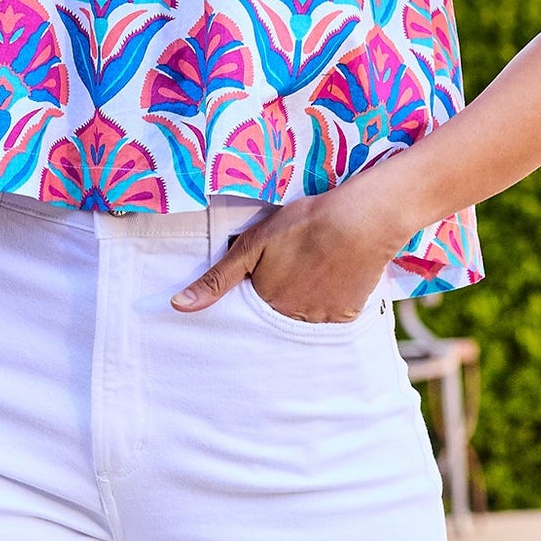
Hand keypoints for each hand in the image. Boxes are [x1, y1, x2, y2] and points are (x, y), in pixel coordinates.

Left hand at [170, 174, 411, 323]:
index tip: (269, 272)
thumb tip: (178, 307)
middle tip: (295, 266)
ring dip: (306, 298)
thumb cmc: (304, 224)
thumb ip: (217, 279)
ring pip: (305, 315)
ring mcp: (322, 320)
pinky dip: (330, 299)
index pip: (253, 308)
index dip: (260, 287)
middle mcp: (292, 320)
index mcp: (266, 304)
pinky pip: (332, 315)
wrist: (361, 220)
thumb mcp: (252, 245)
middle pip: (279, 313)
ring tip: (314, 267)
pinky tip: (333, 274)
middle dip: (282, 296)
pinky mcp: (349, 314)